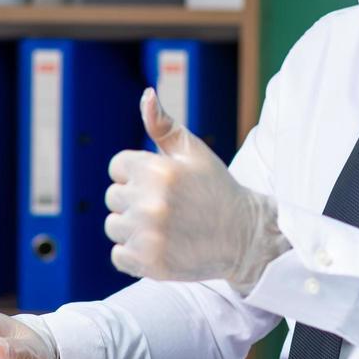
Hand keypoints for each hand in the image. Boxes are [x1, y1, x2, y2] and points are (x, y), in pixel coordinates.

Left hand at [104, 88, 287, 292]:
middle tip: (168, 206)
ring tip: (165, 227)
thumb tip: (146, 95)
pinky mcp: (150, 263)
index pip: (117, 167)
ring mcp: (150, 235)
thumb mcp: (194, 151)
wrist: (245, 236)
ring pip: (113, 226)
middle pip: (113, 197)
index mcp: (159, 170)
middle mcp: (151, 202)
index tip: (161, 183)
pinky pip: (118, 255)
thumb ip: (164, 124)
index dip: (137, 173)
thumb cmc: (216, 188)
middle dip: (135, 200)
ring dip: (133, 228)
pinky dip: (134, 254)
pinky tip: (161, 246)